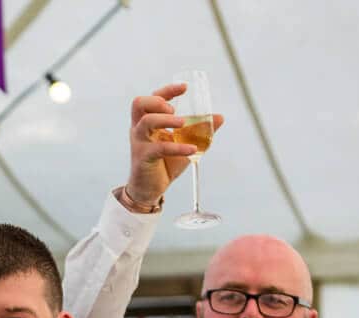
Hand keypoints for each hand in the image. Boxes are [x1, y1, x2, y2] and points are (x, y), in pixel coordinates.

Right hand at [125, 83, 224, 205]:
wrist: (151, 189)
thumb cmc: (165, 163)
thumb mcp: (185, 143)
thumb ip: (199, 130)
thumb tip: (219, 117)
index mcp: (148, 122)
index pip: (152, 99)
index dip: (167, 90)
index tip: (185, 88)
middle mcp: (140, 129)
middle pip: (139, 104)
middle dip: (158, 101)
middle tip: (174, 109)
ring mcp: (139, 143)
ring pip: (146, 122)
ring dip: (166, 119)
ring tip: (183, 123)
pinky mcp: (143, 157)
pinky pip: (159, 148)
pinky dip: (177, 147)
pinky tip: (192, 150)